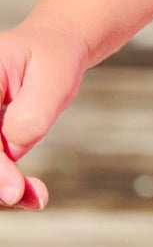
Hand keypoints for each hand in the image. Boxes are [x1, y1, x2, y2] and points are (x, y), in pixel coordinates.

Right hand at [0, 12, 89, 210]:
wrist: (54, 50)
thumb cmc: (53, 57)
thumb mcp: (54, 75)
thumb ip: (32, 113)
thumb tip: (13, 148)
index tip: (14, 190)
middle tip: (25, 197)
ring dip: (1, 190)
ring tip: (35, 197)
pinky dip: (6, 186)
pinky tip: (31, 195)